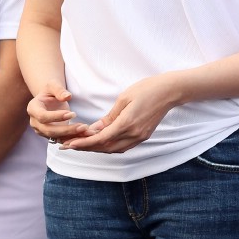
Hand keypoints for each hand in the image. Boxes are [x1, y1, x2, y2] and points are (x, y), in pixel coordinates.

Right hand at [27, 80, 90, 142]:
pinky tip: (85, 134)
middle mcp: (35, 122)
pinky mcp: (50, 136)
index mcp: (33, 109)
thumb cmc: (50, 91)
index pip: (43, 116)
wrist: (49, 100)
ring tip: (86, 131)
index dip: (57, 117)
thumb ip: (59, 90)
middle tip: (83, 126)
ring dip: (72, 136)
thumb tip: (67, 96)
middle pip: (49, 130)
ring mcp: (41, 131)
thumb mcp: (53, 85)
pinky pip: (61, 139)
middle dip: (66, 130)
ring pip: (56, 137)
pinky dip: (73, 138)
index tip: (73, 114)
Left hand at [59, 75, 177, 153]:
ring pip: (114, 149)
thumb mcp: (123, 99)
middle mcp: (134, 134)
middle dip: (86, 148)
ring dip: (97, 148)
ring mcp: (140, 137)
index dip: (83, 143)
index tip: (69, 145)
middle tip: (69, 146)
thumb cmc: (146, 89)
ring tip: (81, 144)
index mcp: (127, 124)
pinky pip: (123, 146)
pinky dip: (109, 146)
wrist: (170, 91)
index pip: (100, 139)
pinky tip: (100, 142)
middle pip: (105, 147)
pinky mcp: (143, 136)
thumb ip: (108, 118)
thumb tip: (94, 130)